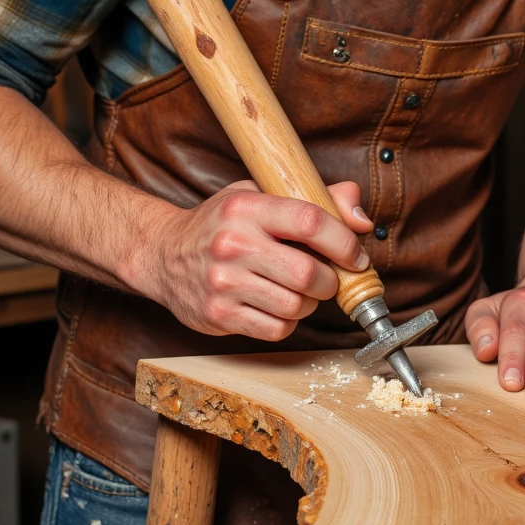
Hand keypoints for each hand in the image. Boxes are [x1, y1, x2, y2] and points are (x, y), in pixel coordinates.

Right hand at [146, 179, 372, 342]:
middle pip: (307, 273)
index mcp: (247, 207)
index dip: (343, 242)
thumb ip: (316, 199)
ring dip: (309, 303)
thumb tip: (361, 219)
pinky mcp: (217, 315)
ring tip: (298, 291)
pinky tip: (276, 306)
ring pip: (295, 306)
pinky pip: (275, 329)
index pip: (309, 220)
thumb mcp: (260, 195)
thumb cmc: (221, 223)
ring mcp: (222, 282)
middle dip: (330, 281)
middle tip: (327, 278)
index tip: (355, 256)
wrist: (162, 254)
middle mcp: (232, 244)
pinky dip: (287, 322)